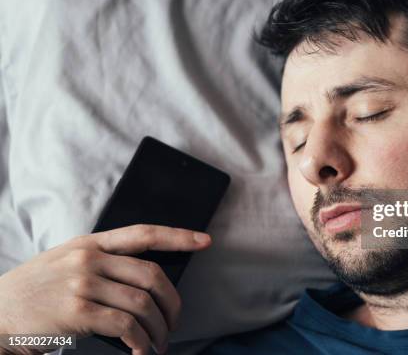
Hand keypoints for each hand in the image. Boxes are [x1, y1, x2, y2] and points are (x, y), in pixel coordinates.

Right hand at [0, 224, 211, 354]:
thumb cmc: (35, 291)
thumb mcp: (66, 262)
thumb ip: (103, 262)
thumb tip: (147, 281)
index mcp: (90, 243)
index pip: (143, 233)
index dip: (178, 236)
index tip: (204, 241)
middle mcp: (89, 259)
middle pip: (151, 275)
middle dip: (172, 302)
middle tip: (175, 321)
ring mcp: (82, 283)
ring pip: (142, 303)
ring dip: (158, 328)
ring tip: (159, 343)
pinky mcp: (77, 311)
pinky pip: (126, 326)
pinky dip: (141, 342)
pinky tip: (141, 351)